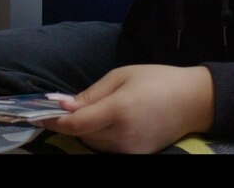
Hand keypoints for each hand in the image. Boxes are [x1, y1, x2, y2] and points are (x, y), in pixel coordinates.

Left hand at [46, 64, 214, 152]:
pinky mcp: (138, 156)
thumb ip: (91, 94)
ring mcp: (132, 150)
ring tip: (97, 110)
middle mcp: (124, 136)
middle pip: (82, 135)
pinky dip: (101, 137)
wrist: (194, 101)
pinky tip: (108, 122)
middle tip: (70, 105)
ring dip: (87, 130)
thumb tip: (63, 105)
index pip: (76, 124)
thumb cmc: (157, 80)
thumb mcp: (120, 76)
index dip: (54, 120)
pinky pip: (108, 149)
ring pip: (93, 143)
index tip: (39, 113)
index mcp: (118, 111)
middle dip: (72, 121)